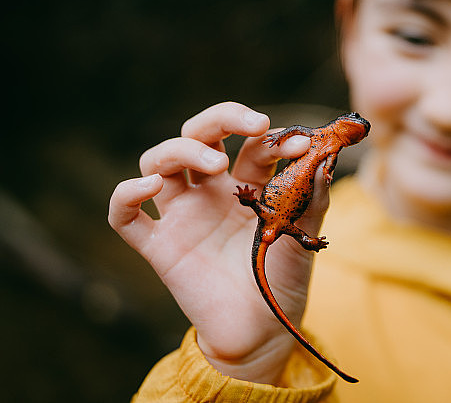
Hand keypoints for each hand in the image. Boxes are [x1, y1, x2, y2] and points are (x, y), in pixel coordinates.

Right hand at [108, 102, 330, 382]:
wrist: (262, 332)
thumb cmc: (283, 280)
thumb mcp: (305, 236)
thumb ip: (313, 198)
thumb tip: (324, 159)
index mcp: (246, 184)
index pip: (250, 143)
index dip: (272, 136)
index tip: (299, 143)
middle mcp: (210, 192)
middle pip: (198, 134)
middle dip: (221, 118)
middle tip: (254, 125)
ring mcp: (182, 216)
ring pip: (159, 162)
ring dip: (181, 149)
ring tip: (215, 161)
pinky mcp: (160, 247)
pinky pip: (125, 216)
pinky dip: (126, 195)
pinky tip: (149, 186)